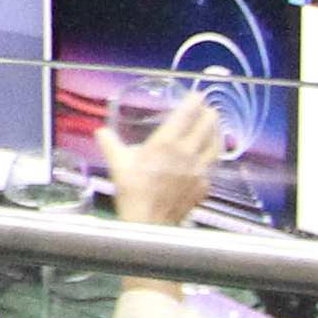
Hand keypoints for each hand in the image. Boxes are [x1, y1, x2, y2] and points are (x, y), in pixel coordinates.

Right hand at [100, 98, 225, 234]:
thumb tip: (101, 131)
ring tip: (213, 129)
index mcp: (166, 143)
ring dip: (216, 134)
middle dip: (209, 114)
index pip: (186, 114)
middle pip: (207, 126)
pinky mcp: (203, 187)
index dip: (194, 101)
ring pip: (215, 146)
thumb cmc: (132, 191)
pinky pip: (211, 168)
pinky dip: (211, 160)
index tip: (196, 95)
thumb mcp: (116, 163)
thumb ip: (109, 142)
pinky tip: (206, 160)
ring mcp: (199, 171)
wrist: (148, 222)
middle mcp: (187, 153)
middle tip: (207, 109)